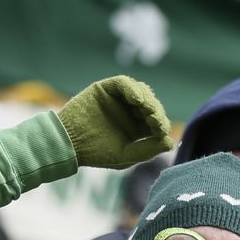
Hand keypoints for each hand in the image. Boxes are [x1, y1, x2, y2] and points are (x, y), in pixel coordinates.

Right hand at [57, 76, 173, 169]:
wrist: (68, 143)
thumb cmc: (96, 153)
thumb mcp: (125, 156)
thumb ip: (147, 150)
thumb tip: (170, 142)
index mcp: (137, 128)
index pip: (156, 122)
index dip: (161, 124)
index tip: (161, 130)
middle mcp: (130, 111)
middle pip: (151, 106)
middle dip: (155, 111)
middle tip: (155, 119)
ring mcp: (119, 99)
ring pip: (141, 92)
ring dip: (147, 99)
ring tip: (146, 108)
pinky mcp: (107, 88)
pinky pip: (123, 83)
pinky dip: (132, 88)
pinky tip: (136, 99)